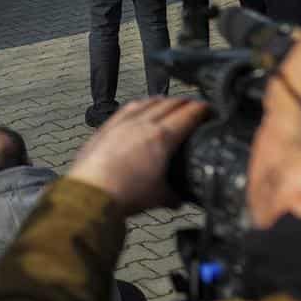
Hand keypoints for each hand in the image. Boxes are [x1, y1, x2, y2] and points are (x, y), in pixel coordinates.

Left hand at [66, 97, 208, 214]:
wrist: (90, 192)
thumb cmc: (123, 194)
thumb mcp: (159, 197)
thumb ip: (174, 195)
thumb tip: (179, 199)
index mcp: (162, 137)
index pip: (189, 114)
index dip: (203, 109)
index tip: (210, 110)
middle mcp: (142, 124)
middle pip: (170, 104)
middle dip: (186, 103)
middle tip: (194, 106)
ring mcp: (123, 123)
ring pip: (148, 102)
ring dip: (163, 101)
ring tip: (170, 103)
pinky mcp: (106, 127)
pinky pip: (127, 108)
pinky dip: (140, 104)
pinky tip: (140, 107)